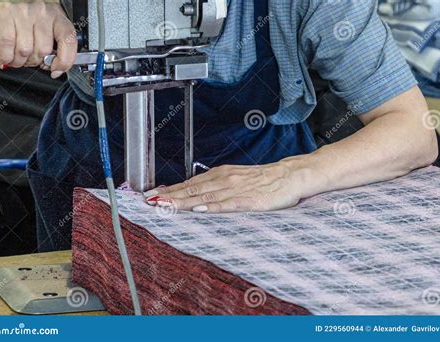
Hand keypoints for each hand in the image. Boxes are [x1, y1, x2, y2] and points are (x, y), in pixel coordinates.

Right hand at [0, 0, 76, 77]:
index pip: (68, 40)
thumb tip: (55, 70)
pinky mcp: (5, 14)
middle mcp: (42, 12)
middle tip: (29, 59)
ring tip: (17, 58)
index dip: (64, 61)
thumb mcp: (49, 36)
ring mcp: (24, 12)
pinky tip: (5, 57)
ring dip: (19, 61)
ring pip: (25, 49)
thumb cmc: (29, 28)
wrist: (5, 13)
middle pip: (44, 49)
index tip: (56, 71)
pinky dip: (6, 56)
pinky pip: (7, 44)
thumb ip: (56, 52)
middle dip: (35, 61)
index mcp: (58, 18)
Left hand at [144, 162, 316, 212]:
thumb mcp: (236, 178)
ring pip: (204, 196)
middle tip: (149, 201)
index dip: (170, 190)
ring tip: (165, 205)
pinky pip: (227, 204)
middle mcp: (224, 180)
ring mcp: (236, 190)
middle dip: (169, 195)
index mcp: (221, 175)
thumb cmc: (263, 179)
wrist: (290, 175)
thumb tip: (196, 195)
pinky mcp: (249, 200)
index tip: (152, 195)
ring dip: (183, 201)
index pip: (190, 183)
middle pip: (192, 189)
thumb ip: (217, 186)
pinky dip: (210, 207)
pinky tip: (197, 210)